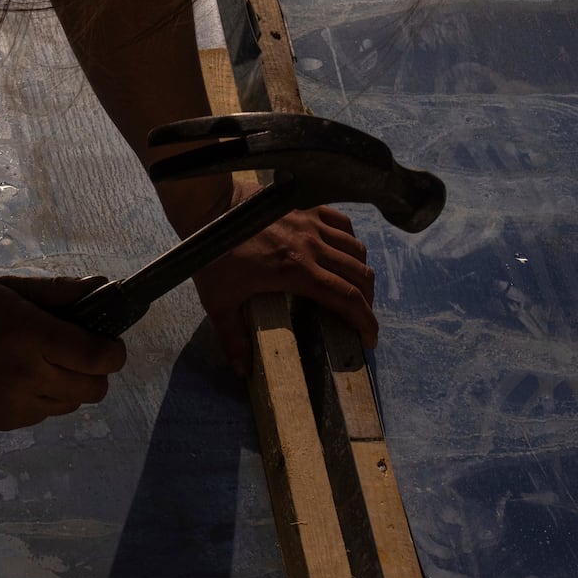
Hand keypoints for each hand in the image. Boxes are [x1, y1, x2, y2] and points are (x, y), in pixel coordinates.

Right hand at [0, 276, 126, 430]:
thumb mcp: (8, 290)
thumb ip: (57, 291)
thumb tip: (102, 287)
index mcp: (31, 335)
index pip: (99, 356)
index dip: (113, 350)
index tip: (106, 340)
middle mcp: (29, 375)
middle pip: (95, 387)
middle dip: (97, 370)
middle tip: (78, 353)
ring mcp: (18, 404)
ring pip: (74, 403)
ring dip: (72, 385)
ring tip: (46, 366)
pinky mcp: (7, 422)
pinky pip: (47, 414)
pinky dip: (46, 399)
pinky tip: (23, 380)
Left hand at [189, 181, 376, 376]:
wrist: (208, 208)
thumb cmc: (211, 255)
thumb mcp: (218, 302)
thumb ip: (233, 336)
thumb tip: (242, 369)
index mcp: (295, 271)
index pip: (346, 298)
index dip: (365, 321)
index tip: (369, 338)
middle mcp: (311, 247)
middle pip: (359, 275)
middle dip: (367, 301)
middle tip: (359, 318)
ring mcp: (311, 224)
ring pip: (355, 249)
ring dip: (361, 271)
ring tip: (354, 288)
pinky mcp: (306, 208)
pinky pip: (342, 223)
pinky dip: (350, 240)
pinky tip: (342, 252)